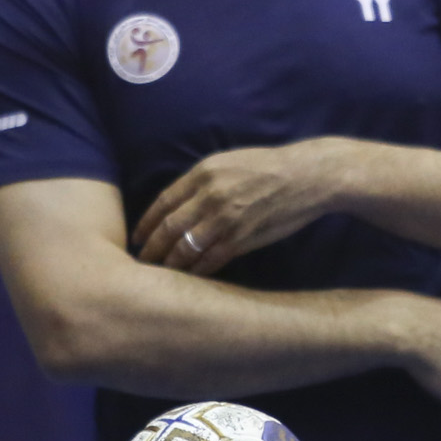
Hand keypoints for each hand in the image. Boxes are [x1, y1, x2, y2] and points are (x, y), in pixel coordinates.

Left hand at [132, 140, 345, 275]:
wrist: (304, 177)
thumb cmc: (265, 167)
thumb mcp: (227, 162)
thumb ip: (200, 181)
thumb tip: (176, 204)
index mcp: (202, 173)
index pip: (163, 202)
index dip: (146, 222)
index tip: (136, 237)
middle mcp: (209, 196)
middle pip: (168, 228)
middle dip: (151, 248)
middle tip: (141, 262)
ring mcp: (225, 219)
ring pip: (185, 248)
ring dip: (170, 264)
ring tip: (160, 275)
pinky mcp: (241, 239)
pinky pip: (210, 261)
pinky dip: (197, 271)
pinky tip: (189, 278)